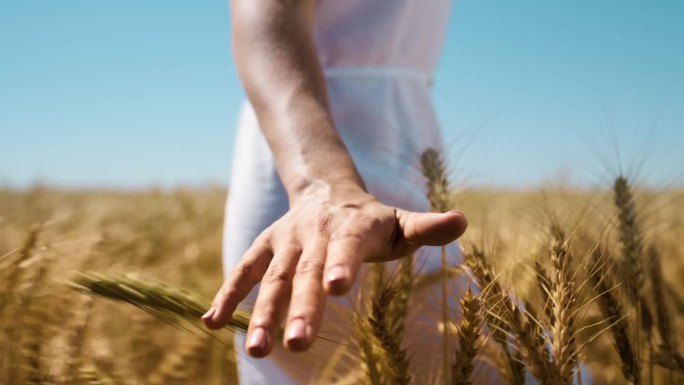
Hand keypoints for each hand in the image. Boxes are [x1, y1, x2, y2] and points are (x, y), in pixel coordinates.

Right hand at [202, 180, 466, 356]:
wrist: (328, 193)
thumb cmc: (372, 221)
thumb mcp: (400, 221)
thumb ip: (425, 227)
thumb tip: (462, 222)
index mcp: (351, 228)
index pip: (347, 248)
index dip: (342, 265)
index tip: (337, 287)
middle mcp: (314, 234)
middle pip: (306, 273)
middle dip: (302, 308)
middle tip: (298, 345)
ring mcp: (286, 242)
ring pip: (272, 278)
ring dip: (262, 313)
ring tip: (258, 349)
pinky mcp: (266, 248)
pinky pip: (244, 271)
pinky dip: (229, 295)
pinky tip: (215, 324)